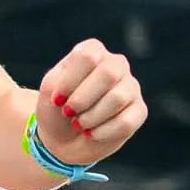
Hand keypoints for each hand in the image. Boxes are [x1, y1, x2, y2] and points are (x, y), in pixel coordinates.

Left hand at [35, 39, 146, 166]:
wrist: (64, 138)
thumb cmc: (56, 109)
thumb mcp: (49, 91)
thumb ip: (61, 81)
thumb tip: (84, 89)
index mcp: (93, 51)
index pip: (88, 56)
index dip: (70, 81)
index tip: (57, 99)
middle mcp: (117, 64)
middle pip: (108, 73)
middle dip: (82, 99)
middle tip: (69, 113)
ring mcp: (131, 86)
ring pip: (118, 98)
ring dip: (90, 117)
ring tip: (79, 124)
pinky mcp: (139, 111)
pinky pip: (126, 122)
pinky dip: (102, 132)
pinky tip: (92, 133)